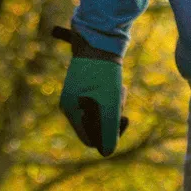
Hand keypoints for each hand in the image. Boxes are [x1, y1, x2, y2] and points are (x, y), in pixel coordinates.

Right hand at [52, 26, 126, 157]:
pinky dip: (111, 97)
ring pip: (100, 114)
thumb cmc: (105, 71)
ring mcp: (75, 95)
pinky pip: (99, 102)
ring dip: (113, 105)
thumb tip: (107, 152)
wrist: (100, 37)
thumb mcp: (110, 104)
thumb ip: (109, 131)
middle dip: (111, 117)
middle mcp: (69, 104)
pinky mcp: (83, 86)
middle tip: (120, 99)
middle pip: (95, 126)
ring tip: (119, 89)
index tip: (120, 119)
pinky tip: (117, 86)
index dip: (107, 135)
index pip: (90, 139)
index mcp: (70, 110)